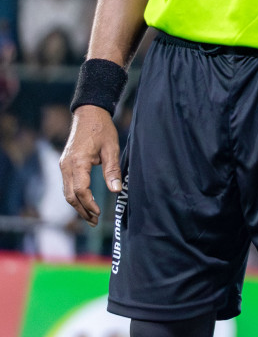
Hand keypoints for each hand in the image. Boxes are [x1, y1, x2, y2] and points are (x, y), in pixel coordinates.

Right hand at [60, 106, 121, 225]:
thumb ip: (112, 170)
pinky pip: (68, 185)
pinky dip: (75, 196)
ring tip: (91, 217)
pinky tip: (85, 203)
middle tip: (95, 222)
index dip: (89, 204)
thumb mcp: (112, 149)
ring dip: (78, 206)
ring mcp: (63, 165)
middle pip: (70, 195)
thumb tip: (116, 190)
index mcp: (77, 162)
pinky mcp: (65, 165)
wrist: (88, 114)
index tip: (99, 213)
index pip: (80, 190)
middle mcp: (66, 166)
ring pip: (67, 192)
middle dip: (82, 210)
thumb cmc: (102, 130)